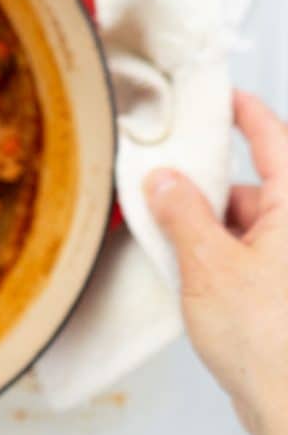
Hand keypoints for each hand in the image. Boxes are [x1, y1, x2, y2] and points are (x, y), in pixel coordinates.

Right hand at [145, 90, 287, 434]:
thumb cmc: (266, 340)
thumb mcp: (209, 264)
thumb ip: (182, 213)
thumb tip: (163, 177)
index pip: (274, 140)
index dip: (244, 113)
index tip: (217, 94)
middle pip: (250, 186)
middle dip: (204, 187)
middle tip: (159, 185)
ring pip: (242, 223)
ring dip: (203, 226)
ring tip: (164, 239)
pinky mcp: (279, 290)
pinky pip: (242, 254)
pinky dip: (213, 253)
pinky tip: (183, 267)